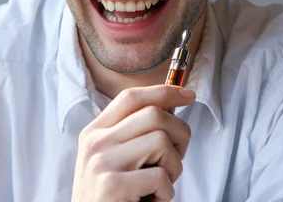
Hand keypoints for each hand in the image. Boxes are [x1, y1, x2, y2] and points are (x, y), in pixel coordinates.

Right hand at [71, 85, 195, 201]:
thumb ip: (131, 135)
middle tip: (176, 158)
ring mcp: (102, 163)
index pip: (131, 97)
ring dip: (173, 168)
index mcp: (94, 133)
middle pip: (154, 115)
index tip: (189, 95)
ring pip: (161, 142)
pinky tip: (151, 201)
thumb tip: (170, 108)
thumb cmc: (110, 198)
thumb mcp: (111, 161)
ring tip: (160, 185)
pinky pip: (160, 176)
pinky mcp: (112, 186)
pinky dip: (166, 193)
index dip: (164, 91)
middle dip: (179, 134)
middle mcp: (95, 143)